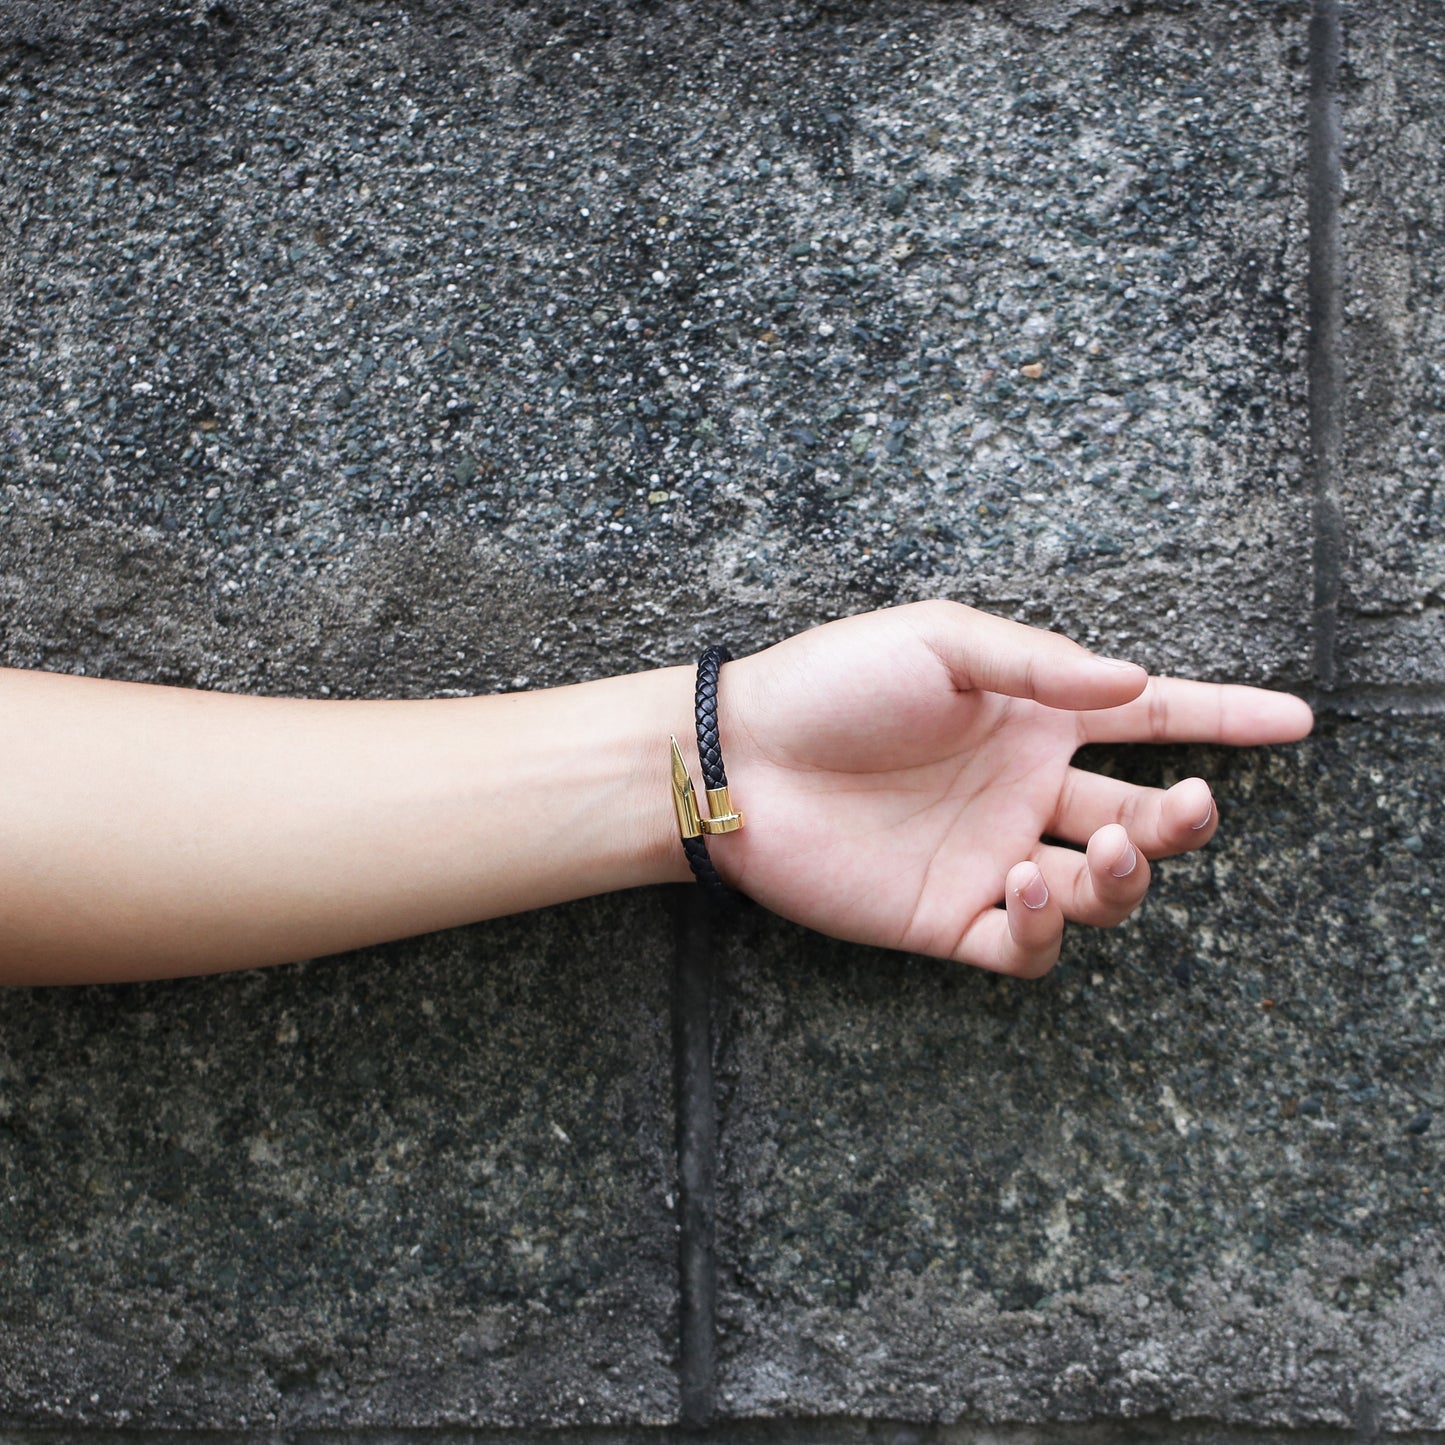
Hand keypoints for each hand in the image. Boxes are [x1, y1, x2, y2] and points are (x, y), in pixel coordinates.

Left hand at [711, 601, 1312, 975]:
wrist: (742, 759)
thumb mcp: (942, 640)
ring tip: (1103, 850)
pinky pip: (1027, 946)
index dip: (1224, 718)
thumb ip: (1042, 665)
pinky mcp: (949, 917)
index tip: (1296, 722)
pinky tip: (1023, 883)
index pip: (1149, 718)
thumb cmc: (832, 684)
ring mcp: (989, 856)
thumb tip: (1140, 681)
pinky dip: (1046, 928)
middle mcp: (1020, 789)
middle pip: (1141, 818)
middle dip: (1183, 821)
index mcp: (1029, 718)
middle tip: (1186, 806)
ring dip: (1125, 879)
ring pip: (1099, 893)